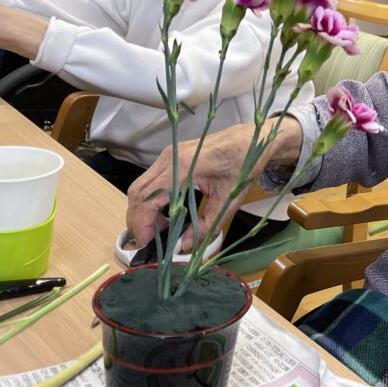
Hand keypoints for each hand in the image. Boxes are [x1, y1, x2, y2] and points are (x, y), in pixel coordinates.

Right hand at [126, 116, 303, 247]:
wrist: (250, 140)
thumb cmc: (243, 166)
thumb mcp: (228, 200)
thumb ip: (206, 225)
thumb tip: (185, 246)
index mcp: (182, 167)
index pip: (149, 198)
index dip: (142, 223)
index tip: (145, 243)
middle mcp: (169, 158)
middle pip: (137, 192)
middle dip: (137, 219)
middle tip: (149, 241)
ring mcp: (167, 155)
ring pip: (141, 186)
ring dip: (144, 210)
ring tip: (160, 229)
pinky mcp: (170, 156)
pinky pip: (151, 180)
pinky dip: (151, 199)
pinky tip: (166, 214)